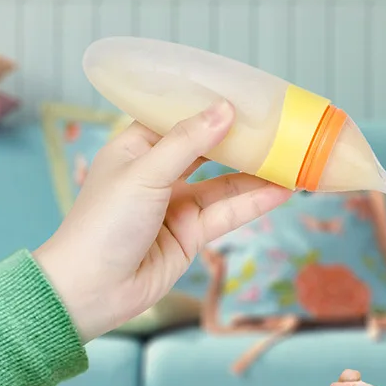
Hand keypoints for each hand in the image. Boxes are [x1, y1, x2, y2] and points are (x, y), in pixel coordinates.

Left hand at [33, 100, 291, 341]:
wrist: (93, 290)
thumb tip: (225, 109)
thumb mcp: (144, 173)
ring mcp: (177, 206)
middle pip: (207, 151)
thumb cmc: (103, 224)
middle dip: (240, 142)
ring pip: (224, 185)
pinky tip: (281, 191)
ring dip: (256, 175)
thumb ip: (188, 142)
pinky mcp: (192, 235)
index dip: (208, 107)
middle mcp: (158, 174)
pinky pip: (228, 214)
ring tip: (291, 160)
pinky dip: (255, 203)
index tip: (243, 96)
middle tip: (278, 128)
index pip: (176, 118)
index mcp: (135, 149)